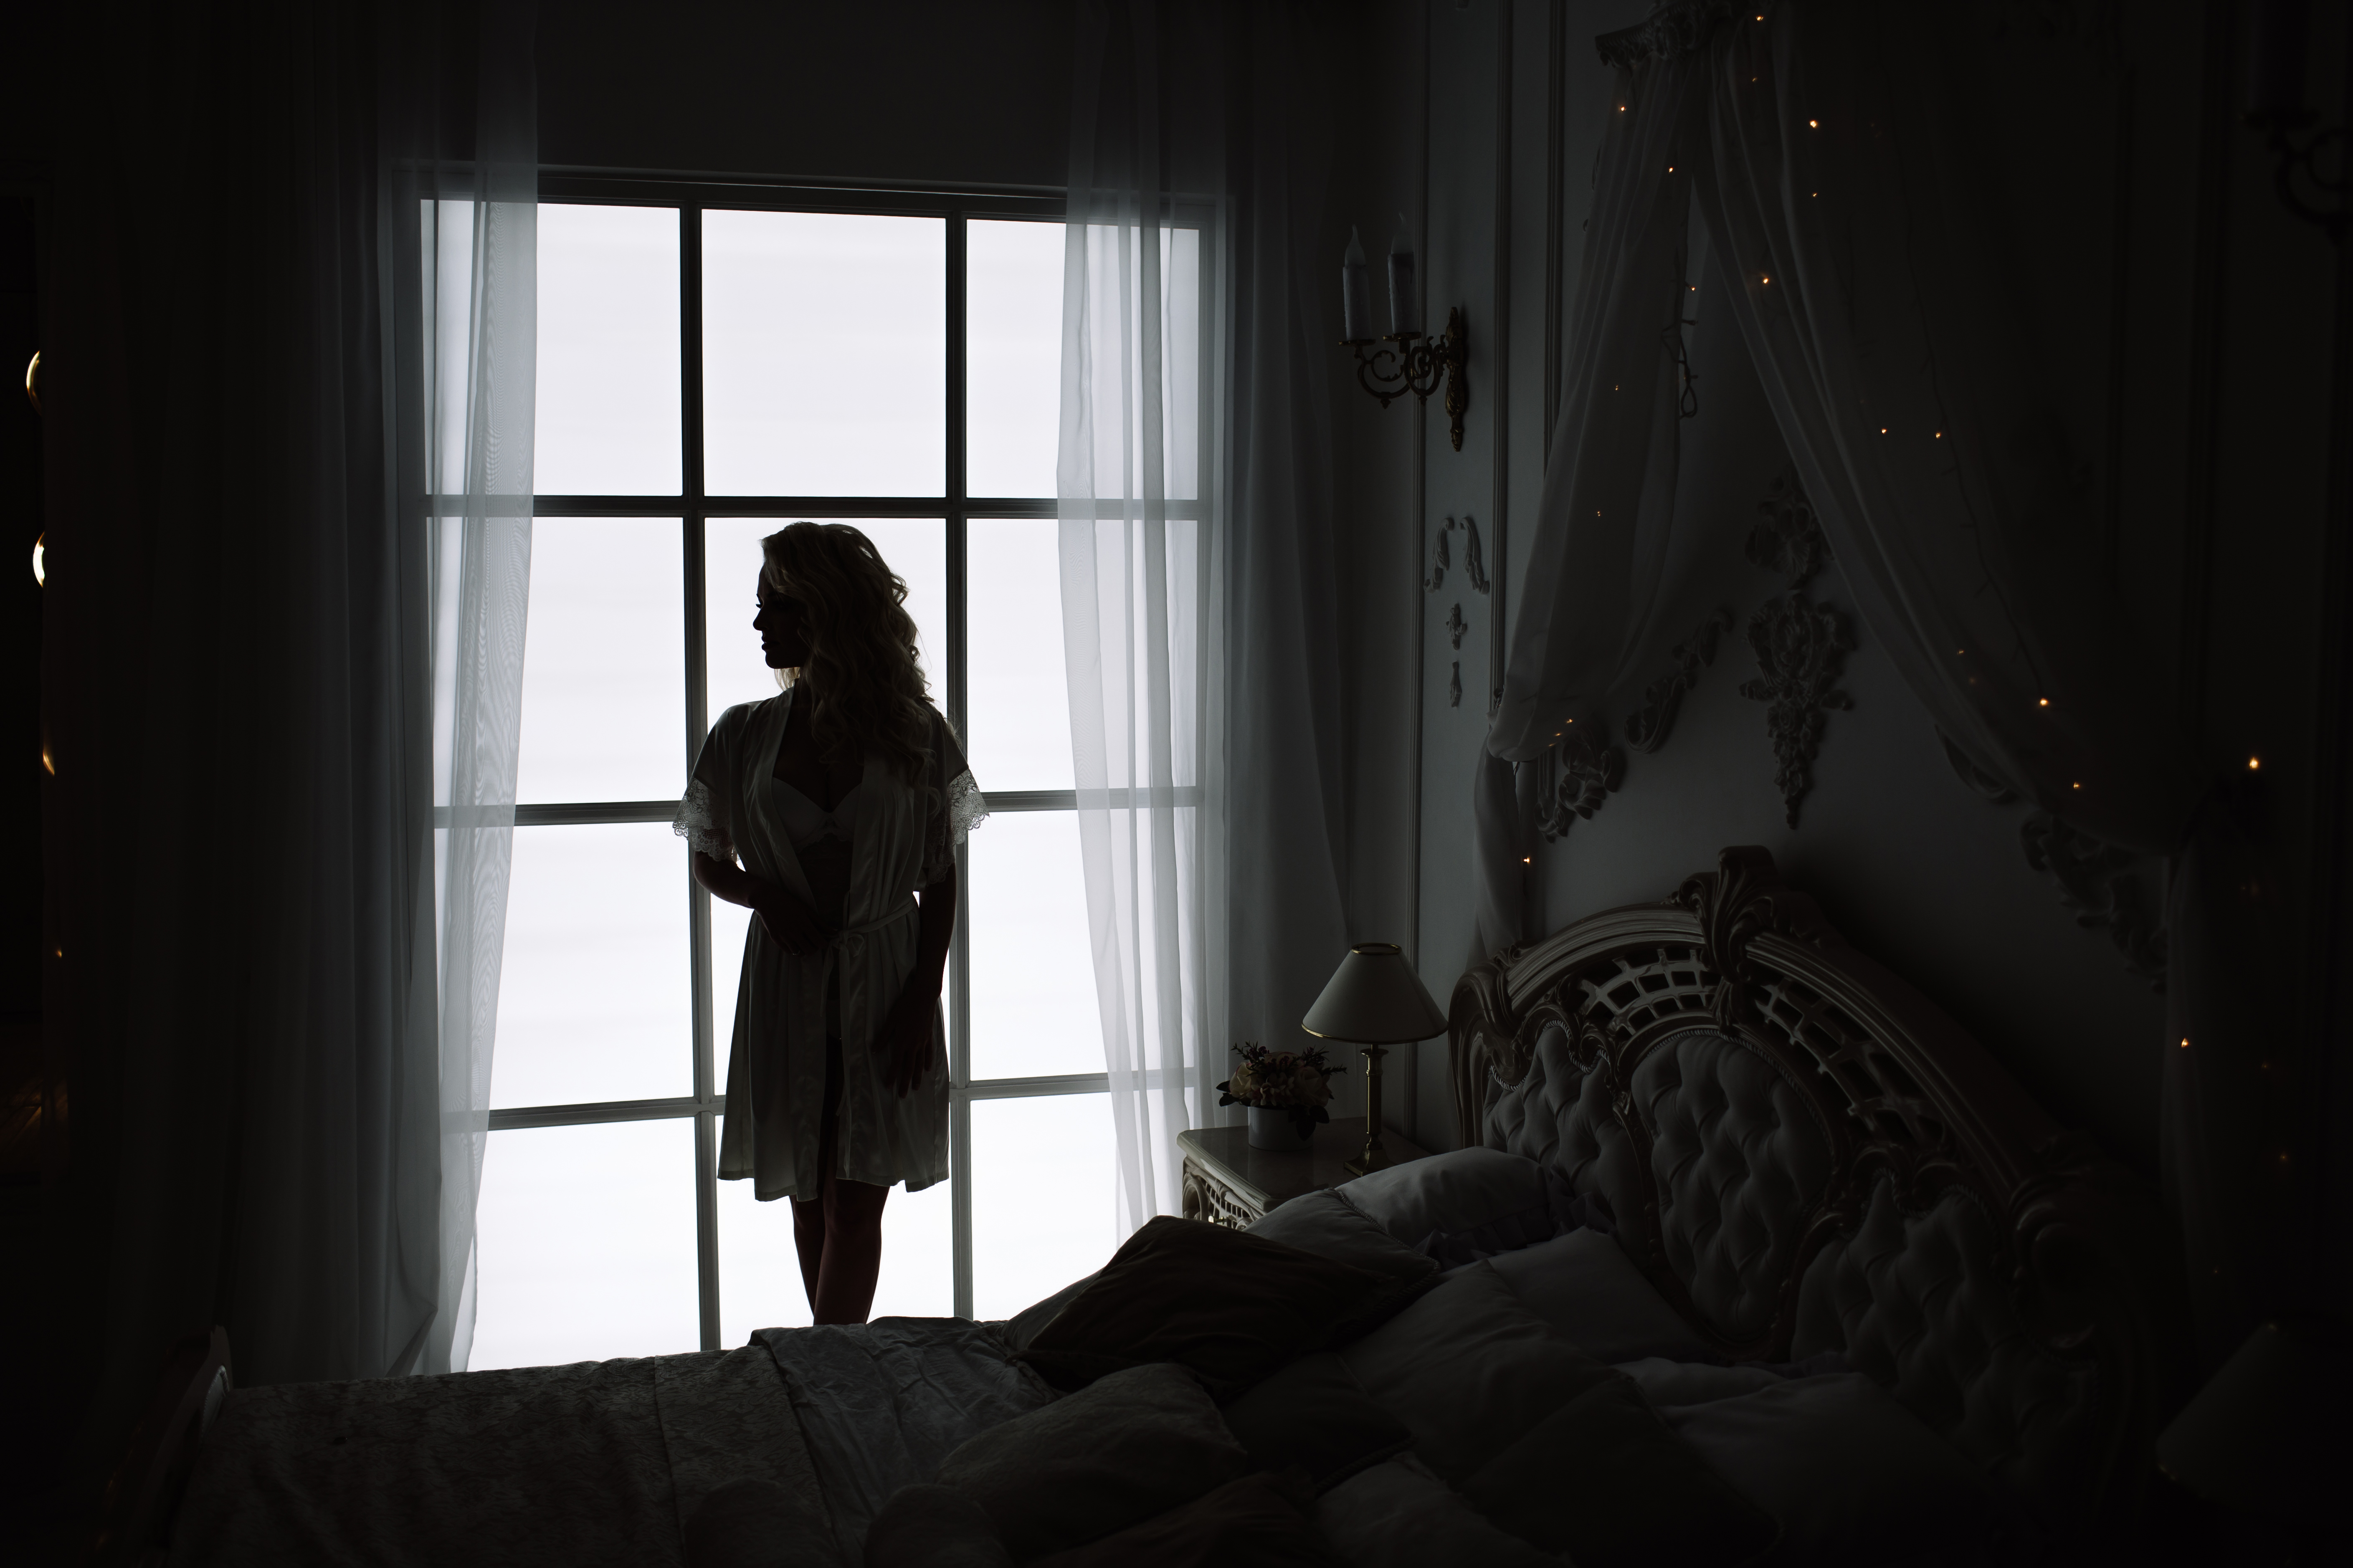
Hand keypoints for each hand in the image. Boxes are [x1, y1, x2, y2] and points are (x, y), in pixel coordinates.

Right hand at [751, 883, 826, 954]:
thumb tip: (834, 931)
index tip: (824, 941)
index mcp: (803, 923)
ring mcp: (784, 937)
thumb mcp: (806, 909)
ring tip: (804, 941)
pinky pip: (788, 951)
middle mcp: (794, 932)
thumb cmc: (788, 902)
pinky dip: (794, 949)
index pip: (819, 941)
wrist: (766, 900)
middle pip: (810, 951)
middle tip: (814, 941)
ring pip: (799, 953)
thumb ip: (820, 922)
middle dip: (815, 948)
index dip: (824, 944)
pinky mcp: (775, 939)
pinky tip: (795, 941)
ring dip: (804, 949)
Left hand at [877, 982, 938, 1098]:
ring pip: (919, 1064)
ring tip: (916, 1087)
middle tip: (903, 1095)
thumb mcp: (891, 1021)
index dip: (891, 1076)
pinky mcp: (928, 1037)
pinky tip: (927, 1069)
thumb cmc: (905, 1007)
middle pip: (908, 1068)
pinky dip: (927, 1062)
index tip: (888, 1086)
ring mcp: (922, 1042)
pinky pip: (928, 1053)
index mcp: (902, 1042)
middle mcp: (913, 1045)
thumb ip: (883, 1036)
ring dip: (917, 1077)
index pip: (896, 1064)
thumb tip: (875, 1050)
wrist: (923, 998)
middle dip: (905, 1082)